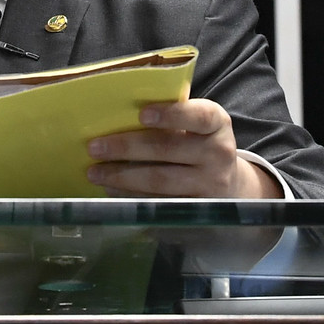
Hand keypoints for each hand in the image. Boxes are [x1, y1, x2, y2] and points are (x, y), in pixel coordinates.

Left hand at [85, 99, 281, 197]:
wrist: (229, 183)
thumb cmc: (198, 143)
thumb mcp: (195, 124)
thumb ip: (170, 115)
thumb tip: (115, 113)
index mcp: (217, 123)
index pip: (198, 116)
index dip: (171, 114)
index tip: (142, 114)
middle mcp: (219, 153)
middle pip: (169, 149)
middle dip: (127, 147)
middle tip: (94, 146)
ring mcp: (210, 185)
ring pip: (160, 180)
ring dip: (122, 176)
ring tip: (94, 172)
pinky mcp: (197, 210)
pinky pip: (159, 203)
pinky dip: (131, 196)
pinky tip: (111, 189)